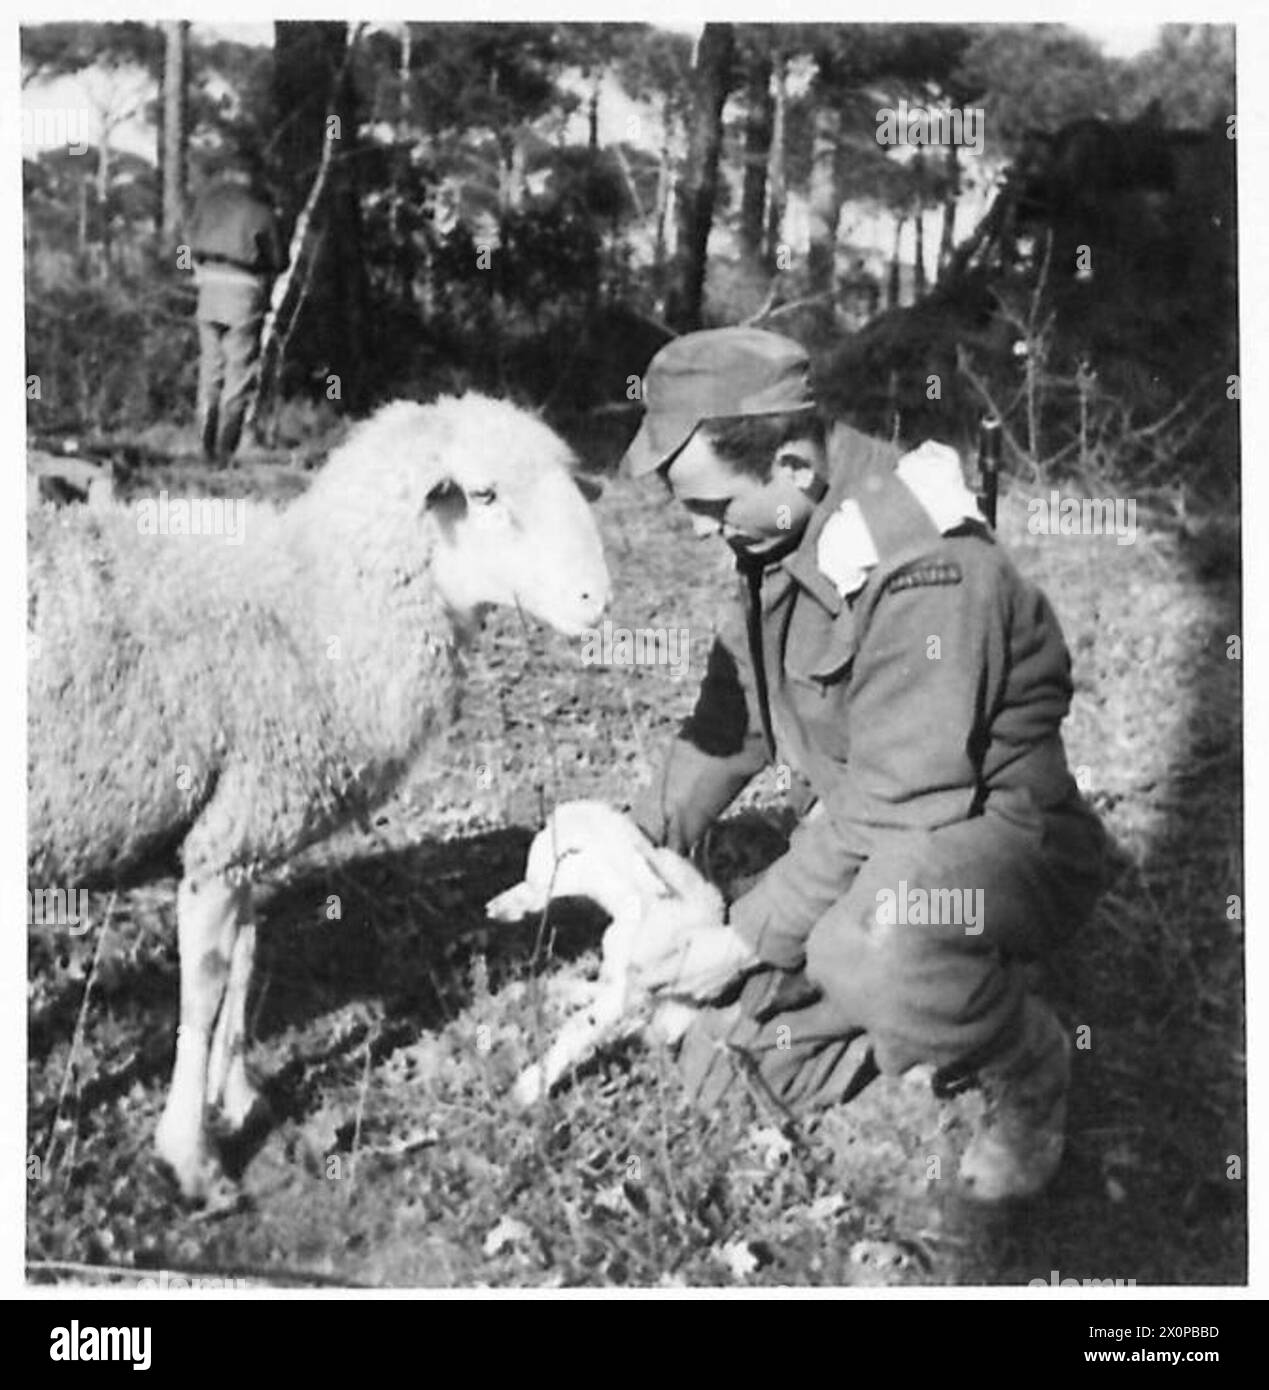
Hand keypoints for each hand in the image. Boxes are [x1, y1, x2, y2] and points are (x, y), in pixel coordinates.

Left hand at [628, 909, 759, 1001]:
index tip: (637, 972)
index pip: (646, 983)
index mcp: (674, 972)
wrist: (743, 949)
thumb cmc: (714, 937)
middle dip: (655, 984)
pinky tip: (697, 976)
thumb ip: (669, 945)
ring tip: (677, 973)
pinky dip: (691, 989)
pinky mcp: (712, 998)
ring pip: (677, 995)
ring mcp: (698, 995)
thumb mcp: (687, 934)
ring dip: (673, 987)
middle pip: (660, 992)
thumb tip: (656, 951)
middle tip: (654, 973)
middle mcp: (683, 988)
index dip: (639, 978)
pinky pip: (694, 996)